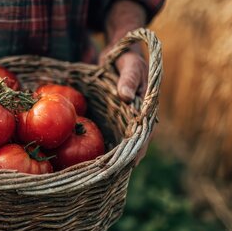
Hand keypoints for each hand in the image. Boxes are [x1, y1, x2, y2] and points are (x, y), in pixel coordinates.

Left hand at [99, 0, 149, 165]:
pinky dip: (98, 144)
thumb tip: (125, 97)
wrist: (119, 53)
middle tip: (108, 177)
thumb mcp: (129, 65)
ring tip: (95, 174)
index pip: (145, 135)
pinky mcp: (111, 119)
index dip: (138, 151)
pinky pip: (106, 134)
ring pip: (118, 143)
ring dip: (110, 157)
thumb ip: (128, 79)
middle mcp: (136, 120)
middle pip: (132, 145)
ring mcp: (123, 121)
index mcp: (146, 110)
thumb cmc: (127, 59)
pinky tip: (85, 156)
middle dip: (121, 161)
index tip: (129, 165)